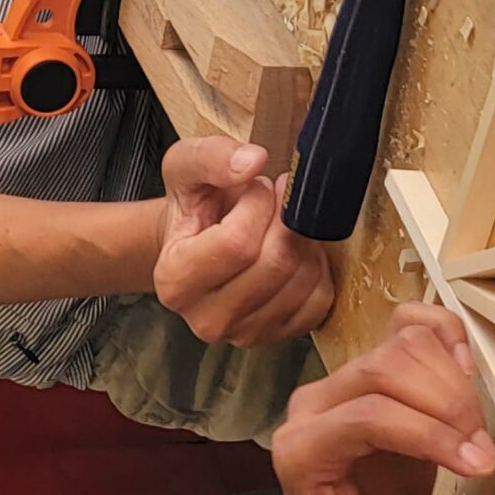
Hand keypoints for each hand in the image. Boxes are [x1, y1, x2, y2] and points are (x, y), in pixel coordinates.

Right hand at [153, 136, 334, 346]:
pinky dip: (317, 268)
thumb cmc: (193, 209)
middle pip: (274, 263)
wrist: (197, 242)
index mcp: (174, 281)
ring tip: (282, 225)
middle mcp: (206, 320)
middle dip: (285, 219)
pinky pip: (319, 300)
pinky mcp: (278, 337)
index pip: (237, 243)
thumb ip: (211, 157)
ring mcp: (243, 334)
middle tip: (278, 201)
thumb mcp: (185, 169)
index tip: (257, 188)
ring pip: (301, 280)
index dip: (259, 205)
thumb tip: (253, 162)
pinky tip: (294, 252)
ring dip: (302, 240)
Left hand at [270, 305, 494, 494]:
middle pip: (386, 369)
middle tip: (482, 456)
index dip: (429, 434)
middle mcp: (316, 403)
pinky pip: (410, 325)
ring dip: (454, 383)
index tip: (478, 467)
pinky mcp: (374, 365)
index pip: (367, 416)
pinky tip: (468, 375)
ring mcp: (344, 377)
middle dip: (448, 408)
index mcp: (301, 449)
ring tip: (476, 434)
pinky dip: (447, 338)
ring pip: (403, 344)